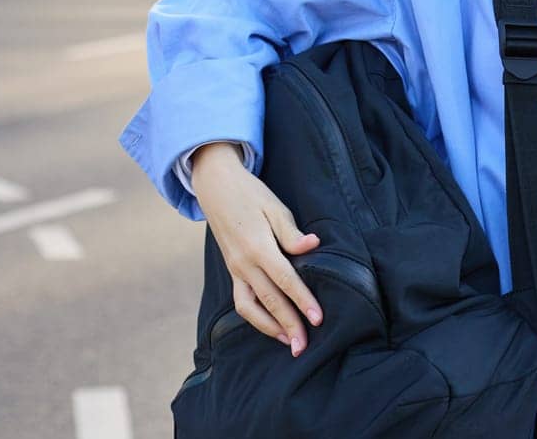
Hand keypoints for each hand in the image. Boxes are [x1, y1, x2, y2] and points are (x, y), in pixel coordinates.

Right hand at [190, 142, 322, 356]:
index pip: (286, 280)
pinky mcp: (232, 271)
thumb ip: (292, 233)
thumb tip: (313, 245)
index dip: (303, 300)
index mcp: (258, 247)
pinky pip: (241, 301)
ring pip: (250, 307)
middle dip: (288, 325)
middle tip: (303, 347)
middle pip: (269, 300)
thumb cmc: (252, 196)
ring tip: (288, 342)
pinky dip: (256, 317)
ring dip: (269, 327)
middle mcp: (244, 263)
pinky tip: (271, 325)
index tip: (318, 319)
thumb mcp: (275, 207)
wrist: (217, 189)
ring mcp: (235, 269)